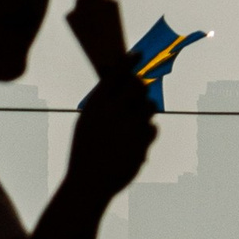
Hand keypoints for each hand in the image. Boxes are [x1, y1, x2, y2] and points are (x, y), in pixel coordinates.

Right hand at [63, 0, 153, 207]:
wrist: (88, 184)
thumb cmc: (85, 151)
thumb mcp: (87, 123)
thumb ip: (103, 103)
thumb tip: (121, 82)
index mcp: (96, 105)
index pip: (116, 73)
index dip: (129, 61)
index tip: (139, 54)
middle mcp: (113, 112)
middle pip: (138, 85)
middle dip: (141, 85)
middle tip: (140, 89)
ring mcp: (129, 128)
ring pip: (149, 105)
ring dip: (146, 109)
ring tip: (133, 121)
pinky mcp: (142, 144)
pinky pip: (152, 128)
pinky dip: (146, 132)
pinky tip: (134, 141)